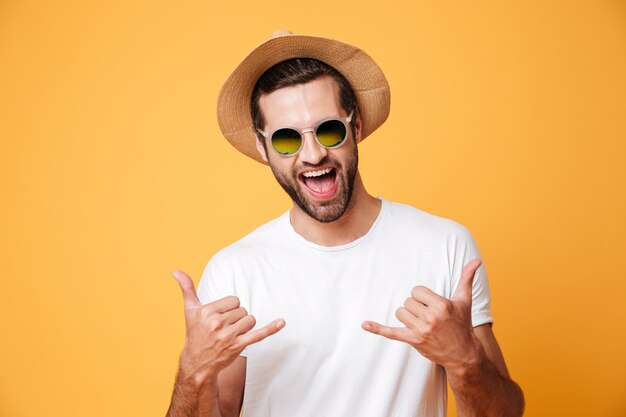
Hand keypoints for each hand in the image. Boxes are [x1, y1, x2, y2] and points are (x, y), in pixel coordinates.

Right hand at [172, 270, 284, 383]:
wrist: (197, 363)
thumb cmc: (195, 333)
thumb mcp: (190, 310)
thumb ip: (186, 288)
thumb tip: (175, 270)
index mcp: (207, 312)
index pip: (234, 300)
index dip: (229, 308)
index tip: (219, 318)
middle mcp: (216, 323)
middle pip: (243, 310)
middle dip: (236, 318)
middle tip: (223, 329)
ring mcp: (227, 336)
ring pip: (250, 320)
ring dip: (244, 326)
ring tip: (230, 335)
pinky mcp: (237, 346)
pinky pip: (258, 334)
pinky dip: (271, 328)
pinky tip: (282, 322)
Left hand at [362, 259, 484, 374]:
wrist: (463, 354)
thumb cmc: (462, 324)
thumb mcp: (464, 301)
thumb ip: (467, 279)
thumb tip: (476, 260)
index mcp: (441, 305)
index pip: (416, 291)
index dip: (422, 296)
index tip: (431, 304)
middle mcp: (430, 317)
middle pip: (408, 302)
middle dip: (416, 307)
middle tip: (429, 316)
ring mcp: (421, 330)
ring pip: (400, 312)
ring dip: (408, 316)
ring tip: (421, 323)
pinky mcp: (413, 340)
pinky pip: (391, 332)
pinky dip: (377, 329)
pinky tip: (364, 324)